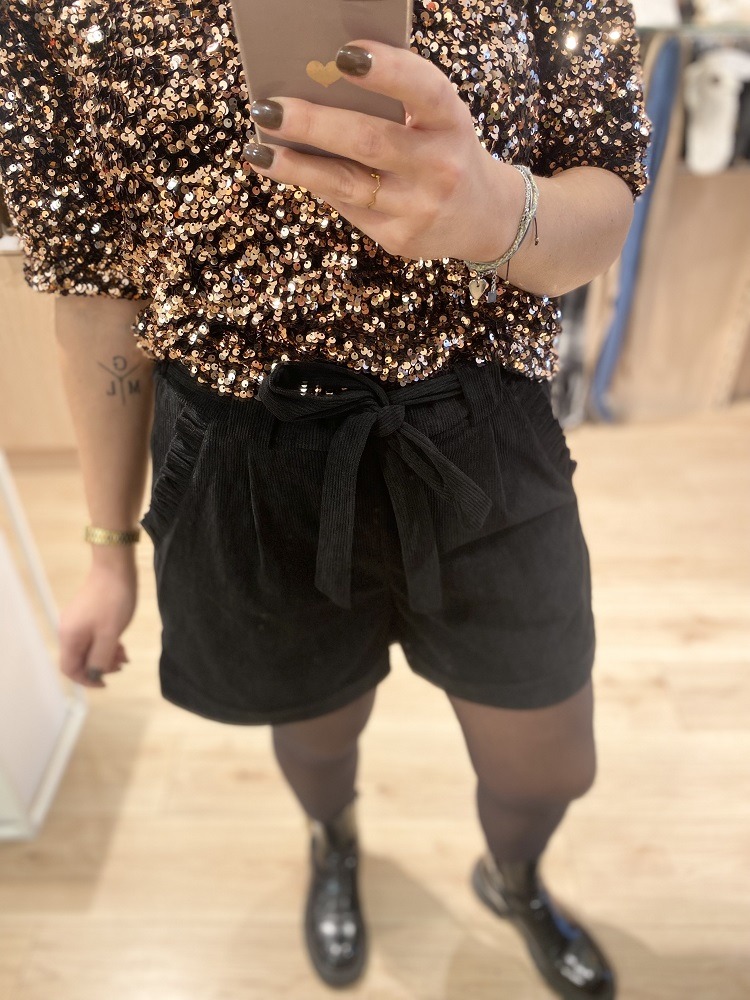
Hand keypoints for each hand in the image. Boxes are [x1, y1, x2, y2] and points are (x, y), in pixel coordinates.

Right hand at [58, 553, 136, 688]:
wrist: (115, 568)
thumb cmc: (113, 601)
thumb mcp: (110, 634)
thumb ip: (100, 658)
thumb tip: (94, 675)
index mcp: (70, 637)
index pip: (69, 668)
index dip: (87, 680)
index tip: (107, 682)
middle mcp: (68, 630)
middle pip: (79, 659)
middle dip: (100, 666)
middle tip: (122, 664)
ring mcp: (76, 621)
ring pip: (88, 648)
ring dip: (105, 655)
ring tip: (125, 654)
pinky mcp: (86, 614)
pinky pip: (92, 637)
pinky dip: (105, 643)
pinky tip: (120, 643)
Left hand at [241, 39, 522, 263]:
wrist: (481, 217)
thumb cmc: (445, 150)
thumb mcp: (437, 119)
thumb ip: (396, 101)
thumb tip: (319, 83)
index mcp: (452, 122)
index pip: (423, 89)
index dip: (386, 70)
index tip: (342, 56)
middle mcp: (440, 167)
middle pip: (369, 142)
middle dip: (313, 123)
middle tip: (269, 109)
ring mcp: (419, 209)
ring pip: (346, 184)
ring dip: (296, 165)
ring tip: (258, 149)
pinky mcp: (399, 239)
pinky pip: (347, 207)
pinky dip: (316, 184)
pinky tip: (288, 168)